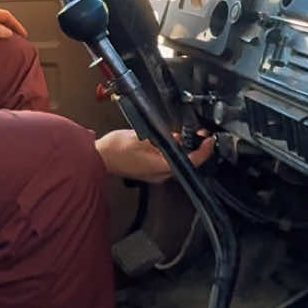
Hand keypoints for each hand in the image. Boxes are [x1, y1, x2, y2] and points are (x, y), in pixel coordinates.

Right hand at [95, 126, 214, 183]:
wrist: (98, 159)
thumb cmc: (115, 149)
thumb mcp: (142, 136)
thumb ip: (164, 137)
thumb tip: (178, 137)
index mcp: (161, 166)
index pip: (192, 161)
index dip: (204, 151)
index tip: (210, 140)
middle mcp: (161, 174)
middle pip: (185, 161)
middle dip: (192, 146)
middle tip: (196, 132)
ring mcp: (155, 175)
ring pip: (175, 161)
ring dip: (179, 148)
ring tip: (176, 134)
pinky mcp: (149, 172)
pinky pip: (166, 162)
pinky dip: (169, 152)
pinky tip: (163, 141)